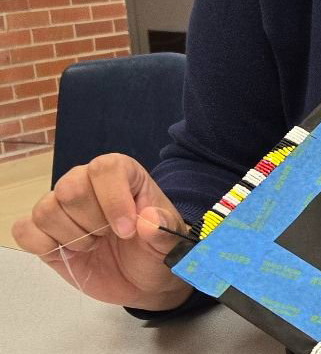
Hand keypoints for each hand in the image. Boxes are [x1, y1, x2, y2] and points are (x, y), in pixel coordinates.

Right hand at [12, 153, 193, 310]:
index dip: (113, 199)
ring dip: (70, 236)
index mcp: (122, 173)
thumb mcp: (170, 240)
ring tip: (92, 244)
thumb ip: (163, 229)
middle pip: (70, 188)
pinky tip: (67, 252)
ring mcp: (63, 207)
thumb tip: (149, 221)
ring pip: (46, 209)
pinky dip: (42, 244)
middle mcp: (88, 182)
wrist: (141, 278)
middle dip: (92, 221)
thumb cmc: (155, 248)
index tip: (127, 230)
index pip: (105, 168)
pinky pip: (24, 229)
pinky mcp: (44, 233)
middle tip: (109, 237)